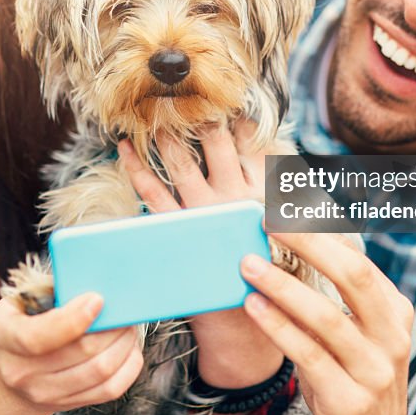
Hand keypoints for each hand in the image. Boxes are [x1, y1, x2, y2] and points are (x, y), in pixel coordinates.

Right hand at [0, 292, 143, 414]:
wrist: (7, 374)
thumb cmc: (23, 323)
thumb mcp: (22, 301)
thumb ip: (52, 291)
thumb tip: (96, 280)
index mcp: (2, 335)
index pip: (37, 337)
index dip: (72, 320)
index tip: (98, 299)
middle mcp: (18, 370)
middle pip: (80, 352)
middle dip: (111, 327)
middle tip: (125, 309)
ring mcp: (42, 393)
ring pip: (99, 371)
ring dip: (123, 344)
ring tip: (128, 326)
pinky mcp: (66, 405)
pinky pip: (109, 390)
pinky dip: (127, 367)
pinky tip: (128, 349)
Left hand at [118, 119, 282, 390]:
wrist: (244, 321)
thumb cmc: (268, 269)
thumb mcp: (291, 232)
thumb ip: (292, 197)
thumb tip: (288, 163)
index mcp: (263, 193)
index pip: (250, 142)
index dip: (236, 116)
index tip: (223, 94)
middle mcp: (232, 197)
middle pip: (213, 143)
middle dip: (198, 114)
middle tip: (181, 92)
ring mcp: (202, 213)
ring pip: (180, 162)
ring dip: (164, 134)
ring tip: (150, 111)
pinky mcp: (176, 231)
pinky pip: (152, 193)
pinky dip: (136, 168)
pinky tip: (123, 149)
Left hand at [240, 231, 413, 414]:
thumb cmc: (354, 376)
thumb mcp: (359, 332)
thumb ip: (339, 294)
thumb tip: (301, 237)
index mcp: (395, 312)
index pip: (359, 259)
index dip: (322, 231)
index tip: (287, 207)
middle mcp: (392, 338)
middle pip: (353, 275)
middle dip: (309, 243)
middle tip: (269, 221)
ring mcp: (374, 371)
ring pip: (326, 317)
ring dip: (282, 286)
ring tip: (248, 265)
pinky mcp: (349, 400)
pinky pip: (308, 355)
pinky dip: (278, 327)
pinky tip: (253, 306)